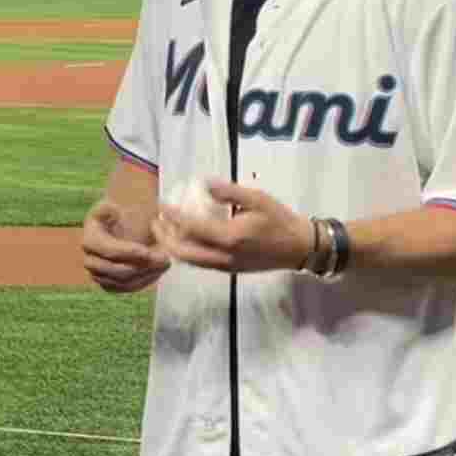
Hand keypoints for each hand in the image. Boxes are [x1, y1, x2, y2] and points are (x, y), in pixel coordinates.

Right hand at [82, 201, 170, 293]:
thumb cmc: (124, 212)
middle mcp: (90, 257)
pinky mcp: (108, 282)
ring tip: (164, 265)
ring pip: (121, 282)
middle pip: (113, 269)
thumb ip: (115, 207)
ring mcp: (98, 273)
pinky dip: (143, 282)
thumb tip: (115, 211)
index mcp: (90, 236)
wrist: (124, 224)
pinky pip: (125, 288)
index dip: (127, 252)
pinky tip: (158, 272)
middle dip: (140, 266)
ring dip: (145, 276)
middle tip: (163, 259)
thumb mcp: (119, 204)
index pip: (106, 249)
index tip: (148, 251)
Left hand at [152, 180, 311, 273]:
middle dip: (165, 237)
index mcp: (230, 237)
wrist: (300, 248)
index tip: (162, 205)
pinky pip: (200, 264)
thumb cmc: (280, 220)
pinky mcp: (230, 270)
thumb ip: (229, 192)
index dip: (173, 216)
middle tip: (156, 220)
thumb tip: (203, 184)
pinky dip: (186, 253)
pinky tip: (183, 240)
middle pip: (183, 252)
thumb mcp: (257, 199)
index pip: (192, 228)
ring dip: (173, 246)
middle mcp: (224, 256)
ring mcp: (226, 266)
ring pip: (190, 261)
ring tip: (164, 230)